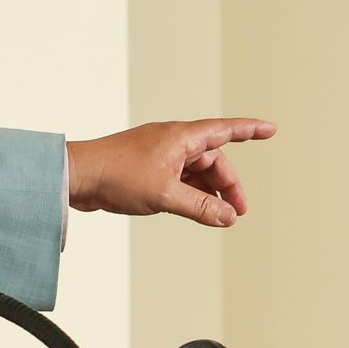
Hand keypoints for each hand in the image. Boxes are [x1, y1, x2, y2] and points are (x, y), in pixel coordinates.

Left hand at [67, 119, 275, 227]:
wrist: (77, 177)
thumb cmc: (116, 176)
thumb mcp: (165, 195)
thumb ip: (199, 207)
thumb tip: (227, 217)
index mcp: (180, 137)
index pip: (224, 130)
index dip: (250, 130)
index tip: (271, 130)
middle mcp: (172, 141)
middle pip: (212, 159)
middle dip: (228, 184)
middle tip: (236, 212)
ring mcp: (158, 154)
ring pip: (195, 171)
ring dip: (208, 191)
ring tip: (217, 215)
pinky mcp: (146, 168)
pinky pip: (178, 178)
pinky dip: (190, 192)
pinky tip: (193, 209)